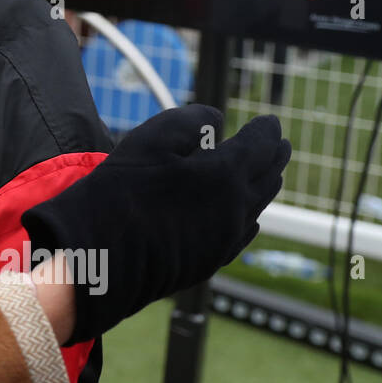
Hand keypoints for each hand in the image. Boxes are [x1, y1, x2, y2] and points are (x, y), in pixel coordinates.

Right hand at [22, 105, 290, 344]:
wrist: (102, 256)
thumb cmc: (121, 191)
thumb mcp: (150, 139)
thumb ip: (190, 121)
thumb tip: (216, 122)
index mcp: (226, 174)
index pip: (261, 145)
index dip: (266, 130)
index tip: (270, 121)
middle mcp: (236, 208)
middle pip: (268, 176)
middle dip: (274, 156)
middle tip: (278, 144)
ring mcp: (226, 238)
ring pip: (258, 206)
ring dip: (265, 185)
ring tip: (267, 174)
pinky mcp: (212, 261)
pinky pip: (243, 234)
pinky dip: (250, 217)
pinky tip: (248, 217)